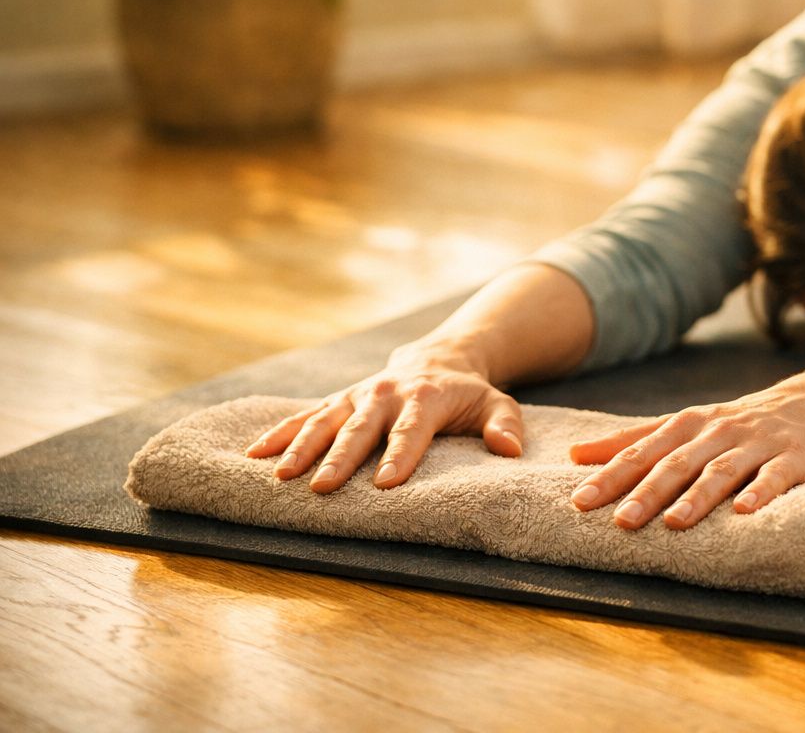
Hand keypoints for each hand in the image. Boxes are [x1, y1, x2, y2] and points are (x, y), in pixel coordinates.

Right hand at [243, 345, 523, 492]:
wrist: (439, 358)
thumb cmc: (469, 394)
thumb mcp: (497, 403)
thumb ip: (505, 425)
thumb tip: (510, 450)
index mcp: (425, 397)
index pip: (412, 430)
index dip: (400, 456)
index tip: (385, 484)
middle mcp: (385, 394)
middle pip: (361, 428)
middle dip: (341, 458)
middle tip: (322, 487)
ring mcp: (356, 396)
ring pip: (325, 421)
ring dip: (301, 447)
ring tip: (281, 475)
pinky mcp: (338, 400)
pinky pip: (304, 416)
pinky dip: (279, 433)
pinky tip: (253, 455)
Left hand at [566, 377, 804, 529]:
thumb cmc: (740, 421)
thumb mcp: (686, 423)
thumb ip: (634, 438)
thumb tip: (576, 454)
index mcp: (688, 425)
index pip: (643, 451)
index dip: (612, 475)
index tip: (580, 501)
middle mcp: (718, 431)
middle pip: (678, 462)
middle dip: (648, 491)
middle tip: (621, 520)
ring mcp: (757, 444)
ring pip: (722, 470)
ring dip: (698, 496)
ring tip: (675, 522)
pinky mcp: (794, 457)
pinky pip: (775, 476)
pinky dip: (760, 492)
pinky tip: (745, 512)